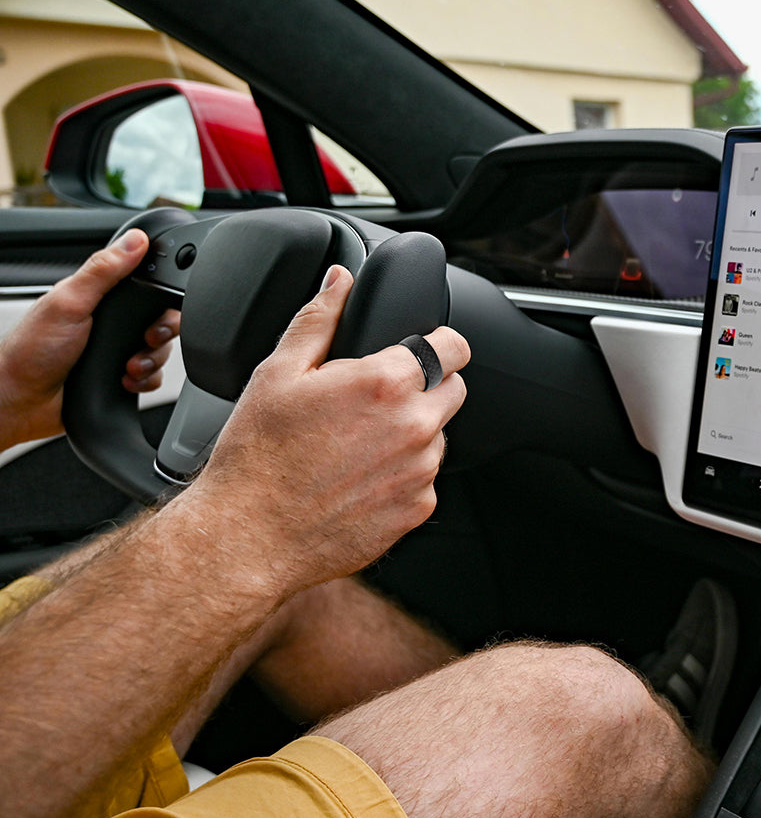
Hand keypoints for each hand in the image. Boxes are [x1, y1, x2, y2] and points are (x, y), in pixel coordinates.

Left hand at [0, 230, 179, 451]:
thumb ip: (103, 270)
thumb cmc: (31, 352)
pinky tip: (126, 380)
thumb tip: (135, 240)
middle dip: (160, 333)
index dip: (161, 295)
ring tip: (129, 367)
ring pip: (160, 349)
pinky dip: (146, 380)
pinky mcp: (121, 375)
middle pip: (160, 319)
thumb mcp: (69, 302)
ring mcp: (116, 349)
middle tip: (146, 339)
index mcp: (98, 297)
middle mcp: (110, 322)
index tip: (159, 307)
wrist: (22, 404)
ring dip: (152, 360)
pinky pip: (153, 376)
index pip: (146, 285)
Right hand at [189, 265, 470, 594]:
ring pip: (439, 435)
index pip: (454, 345)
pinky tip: (360, 476)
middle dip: (426, 385)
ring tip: (359, 442)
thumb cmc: (258, 457)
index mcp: (386, 383)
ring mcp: (420, 472)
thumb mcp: (278, 372)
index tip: (422, 348)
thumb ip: (319, 318)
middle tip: (377, 398)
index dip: (439, 341)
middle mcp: (415, 426)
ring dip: (413, 431)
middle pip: (454, 388)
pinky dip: (403, 473)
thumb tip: (340, 280)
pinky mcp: (417, 510)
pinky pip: (425, 478)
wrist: (249, 537)